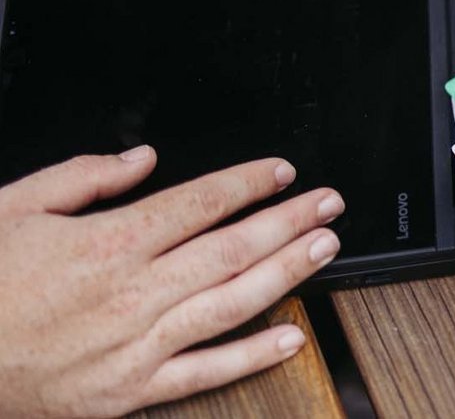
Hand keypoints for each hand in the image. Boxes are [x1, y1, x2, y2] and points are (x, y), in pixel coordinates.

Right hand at [0, 148, 342, 416]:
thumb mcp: (16, 207)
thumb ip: (85, 176)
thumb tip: (142, 158)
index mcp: (109, 243)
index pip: (201, 202)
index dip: (249, 183)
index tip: (282, 172)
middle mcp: (132, 293)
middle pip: (232, 248)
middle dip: (289, 221)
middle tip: (330, 203)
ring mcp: (136, 344)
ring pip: (231, 304)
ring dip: (288, 274)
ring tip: (326, 249)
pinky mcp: (129, 390)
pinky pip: (204, 372)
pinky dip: (252, 356)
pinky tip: (291, 338)